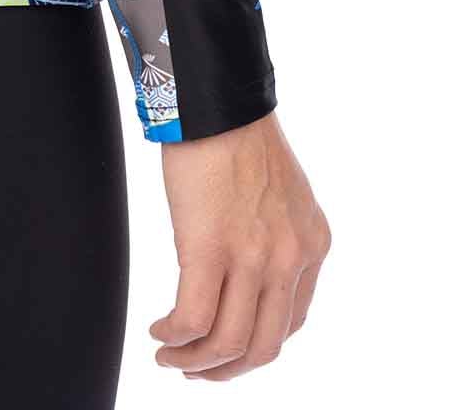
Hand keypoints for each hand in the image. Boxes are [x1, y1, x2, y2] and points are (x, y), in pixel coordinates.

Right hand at [149, 112, 330, 379]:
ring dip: (195, 362)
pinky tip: (159, 330)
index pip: (291, 322)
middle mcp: (290, 258)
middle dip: (226, 370)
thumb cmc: (236, 135)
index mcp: (311, 245)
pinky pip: (193, 320)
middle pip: (263, 347)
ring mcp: (253, 257)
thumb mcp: (280, 194)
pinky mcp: (209, 248)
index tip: (226, 347)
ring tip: (168, 356)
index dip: (254, 345)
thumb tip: (244, 271)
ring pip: (228, 343)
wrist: (215, 98)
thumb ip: (276, 236)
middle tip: (195, 370)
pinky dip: (174, 336)